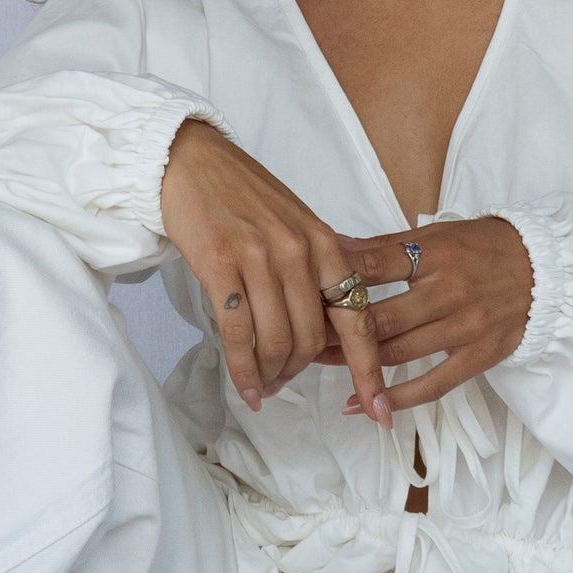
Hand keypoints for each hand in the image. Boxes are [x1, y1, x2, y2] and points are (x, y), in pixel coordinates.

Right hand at [158, 119, 392, 424]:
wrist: (192, 160)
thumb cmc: (244, 194)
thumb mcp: (297, 225)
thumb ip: (316, 270)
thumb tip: (330, 324)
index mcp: (326, 244)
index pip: (357, 319)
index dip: (369, 371)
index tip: (380, 412)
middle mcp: (299, 252)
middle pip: (311, 340)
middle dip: (297, 374)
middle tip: (281, 385)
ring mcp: (259, 258)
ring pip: (276, 341)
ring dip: (269, 375)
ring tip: (261, 386)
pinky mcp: (219, 264)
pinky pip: (237, 333)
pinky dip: (242, 369)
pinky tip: (244, 386)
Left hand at [310, 216, 533, 415]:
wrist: (547, 268)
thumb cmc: (484, 247)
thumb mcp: (436, 233)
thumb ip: (384, 247)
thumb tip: (332, 246)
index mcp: (436, 253)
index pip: (373, 268)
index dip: (333, 283)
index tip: (302, 294)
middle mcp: (450, 291)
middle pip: (379, 317)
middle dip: (334, 330)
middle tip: (301, 335)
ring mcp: (466, 327)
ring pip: (398, 353)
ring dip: (355, 362)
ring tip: (319, 362)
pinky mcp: (480, 356)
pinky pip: (434, 385)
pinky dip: (397, 398)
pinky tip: (366, 405)